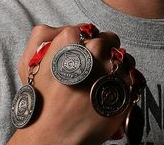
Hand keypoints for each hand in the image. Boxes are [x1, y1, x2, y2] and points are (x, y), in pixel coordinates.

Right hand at [8, 24, 144, 144]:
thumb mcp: (31, 60)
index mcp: (71, 39)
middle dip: (105, 51)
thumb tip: (72, 30)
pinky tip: (110, 94)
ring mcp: (110, 68)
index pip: (89, 29)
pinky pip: (133, 77)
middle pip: (110, 39)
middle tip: (96, 68)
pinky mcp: (124, 87)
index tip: (84, 53)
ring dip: (118, 67)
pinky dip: (125, 84)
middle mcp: (93, 49)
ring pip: (125, 57)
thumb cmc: (42, 99)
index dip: (87, 41)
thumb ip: (48, 36)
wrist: (52, 134)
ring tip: (104, 83)